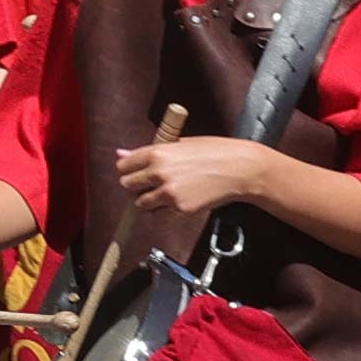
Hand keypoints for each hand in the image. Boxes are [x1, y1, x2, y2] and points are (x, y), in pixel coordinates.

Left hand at [114, 135, 260, 265]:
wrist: (240, 169)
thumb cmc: (215, 152)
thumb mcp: (181, 144)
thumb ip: (150, 152)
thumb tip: (121, 154)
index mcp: (157, 152)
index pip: (123, 165)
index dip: (128, 169)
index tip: (135, 172)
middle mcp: (159, 172)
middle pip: (127, 185)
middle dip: (136, 186)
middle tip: (149, 184)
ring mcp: (168, 193)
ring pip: (140, 203)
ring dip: (147, 201)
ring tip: (163, 194)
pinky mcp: (179, 209)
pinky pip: (158, 216)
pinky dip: (161, 213)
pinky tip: (174, 203)